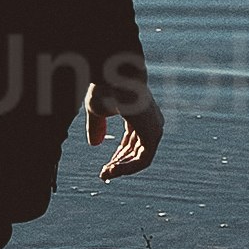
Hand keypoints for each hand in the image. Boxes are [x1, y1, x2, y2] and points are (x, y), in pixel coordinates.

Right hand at [86, 62, 162, 181]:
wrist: (114, 75)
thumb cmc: (104, 86)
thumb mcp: (96, 109)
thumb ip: (97, 126)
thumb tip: (95, 144)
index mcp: (139, 112)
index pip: (132, 140)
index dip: (118, 155)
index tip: (104, 166)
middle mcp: (150, 121)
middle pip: (137, 150)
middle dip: (119, 163)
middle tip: (104, 173)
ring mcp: (154, 128)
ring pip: (141, 158)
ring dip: (122, 168)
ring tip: (105, 173)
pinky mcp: (153, 135)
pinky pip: (142, 160)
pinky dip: (127, 168)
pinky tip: (112, 170)